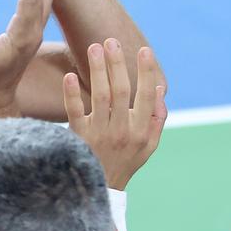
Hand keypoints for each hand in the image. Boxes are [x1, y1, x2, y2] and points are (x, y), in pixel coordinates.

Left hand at [64, 41, 166, 189]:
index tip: (144, 50)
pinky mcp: (79, 137)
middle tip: (112, 41)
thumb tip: (160, 90)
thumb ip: (156, 119)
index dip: (146, 73)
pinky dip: (72, 94)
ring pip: (101, 96)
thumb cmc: (124, 162)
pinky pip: (75, 112)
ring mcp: (100, 134)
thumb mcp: (148, 146)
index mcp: (142, 131)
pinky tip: (69, 76)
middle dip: (118, 64)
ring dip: (98, 69)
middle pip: (122, 91)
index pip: (147, 96)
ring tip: (94, 47)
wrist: (98, 189)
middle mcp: (123, 131)